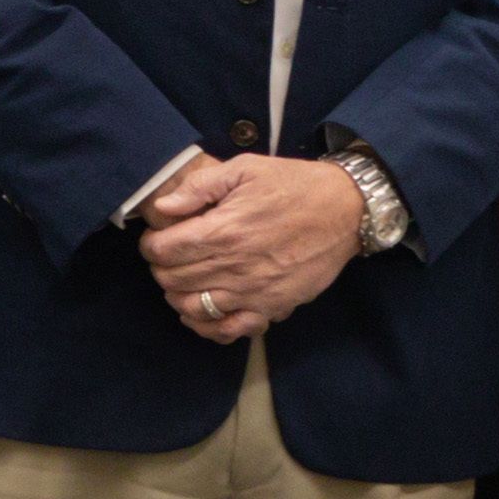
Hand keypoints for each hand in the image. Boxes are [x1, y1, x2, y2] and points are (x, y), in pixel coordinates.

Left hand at [141, 152, 369, 341]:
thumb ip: (200, 187)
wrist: (346, 210)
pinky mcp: (271, 308)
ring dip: (178, 295)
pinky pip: (227, 330)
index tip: (158, 237)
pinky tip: (203, 310)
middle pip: (173, 280)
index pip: (164, 251)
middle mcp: (234, 267)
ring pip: (192, 308)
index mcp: (224, 231)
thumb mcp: (246, 168)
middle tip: (170, 256)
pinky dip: (207, 326)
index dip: (152, 245)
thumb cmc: (294, 185)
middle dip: (162, 268)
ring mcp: (252, 292)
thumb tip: (163, 207)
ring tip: (184, 280)